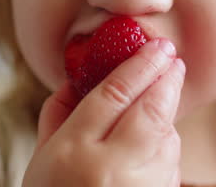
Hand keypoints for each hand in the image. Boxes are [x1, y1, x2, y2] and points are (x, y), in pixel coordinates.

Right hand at [23, 38, 185, 186]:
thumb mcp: (42, 157)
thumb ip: (56, 114)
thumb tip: (76, 76)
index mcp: (73, 151)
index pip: (112, 95)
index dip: (139, 65)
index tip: (157, 47)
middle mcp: (109, 168)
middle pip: (149, 110)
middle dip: (166, 80)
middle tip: (173, 59)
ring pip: (167, 137)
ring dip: (166, 119)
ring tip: (152, 112)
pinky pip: (171, 164)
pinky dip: (166, 149)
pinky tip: (150, 150)